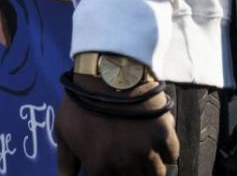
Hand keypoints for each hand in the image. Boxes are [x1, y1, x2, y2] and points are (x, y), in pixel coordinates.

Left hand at [56, 75, 179, 175]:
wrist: (107, 71)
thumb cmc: (81, 100)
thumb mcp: (64, 129)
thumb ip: (65, 161)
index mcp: (99, 168)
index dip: (111, 174)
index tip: (111, 164)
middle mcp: (125, 165)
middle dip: (131, 171)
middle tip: (127, 154)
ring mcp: (147, 151)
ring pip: (157, 174)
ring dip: (150, 166)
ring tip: (143, 151)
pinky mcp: (164, 134)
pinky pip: (172, 155)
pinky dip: (167, 151)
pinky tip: (156, 139)